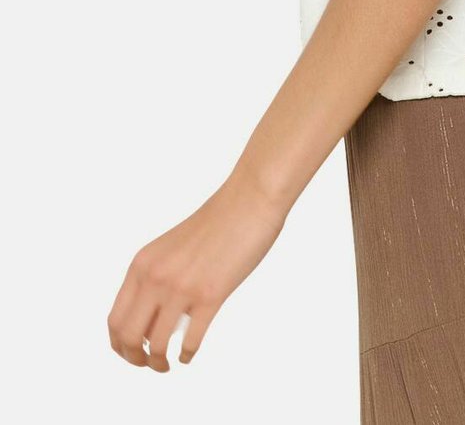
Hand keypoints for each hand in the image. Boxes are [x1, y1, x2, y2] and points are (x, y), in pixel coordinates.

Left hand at [107, 170, 288, 369]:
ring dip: (159, 363)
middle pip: (128, 337)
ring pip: (156, 344)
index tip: (132, 354)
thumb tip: (150, 319)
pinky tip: (189, 354)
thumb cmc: (216, 222)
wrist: (249, 200)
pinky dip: (186, 355)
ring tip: (168, 364)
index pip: (115, 319)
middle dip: (135, 359)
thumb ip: (156, 277)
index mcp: (142, 264)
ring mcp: (182, 286)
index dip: (119, 345)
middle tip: (150, 364)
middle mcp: (156, 276)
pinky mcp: (211, 294)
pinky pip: (190, 340)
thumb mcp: (171, 248)